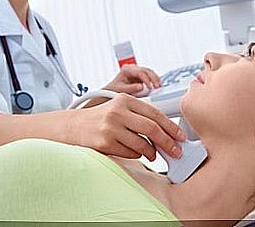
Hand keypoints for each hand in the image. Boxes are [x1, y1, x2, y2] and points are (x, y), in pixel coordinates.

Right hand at [69, 93, 185, 160]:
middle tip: (175, 151)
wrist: (74, 126)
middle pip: (152, 129)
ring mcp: (110, 128)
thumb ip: (140, 115)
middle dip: (167, 142)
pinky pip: (130, 153)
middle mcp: (117, 112)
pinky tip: (135, 152)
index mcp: (125, 100)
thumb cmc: (102, 118)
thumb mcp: (120, 108)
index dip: (171, 126)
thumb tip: (167, 132)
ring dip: (152, 152)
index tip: (180, 136)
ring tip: (153, 154)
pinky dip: (137, 155)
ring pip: (142, 144)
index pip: (154, 113)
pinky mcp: (104, 143)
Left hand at [104, 65, 160, 94]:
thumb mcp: (120, 90)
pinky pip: (150, 77)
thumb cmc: (113, 90)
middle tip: (157, 87)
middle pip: (147, 70)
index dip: (146, 79)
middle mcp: (133, 69)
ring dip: (155, 79)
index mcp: (127, 69)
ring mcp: (138, 72)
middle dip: (153, 78)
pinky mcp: (141, 77)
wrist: (110, 92)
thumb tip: (141, 87)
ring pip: (150, 72)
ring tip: (159, 87)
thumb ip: (130, 88)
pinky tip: (157, 86)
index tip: (150, 87)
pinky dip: (154, 81)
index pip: (140, 72)